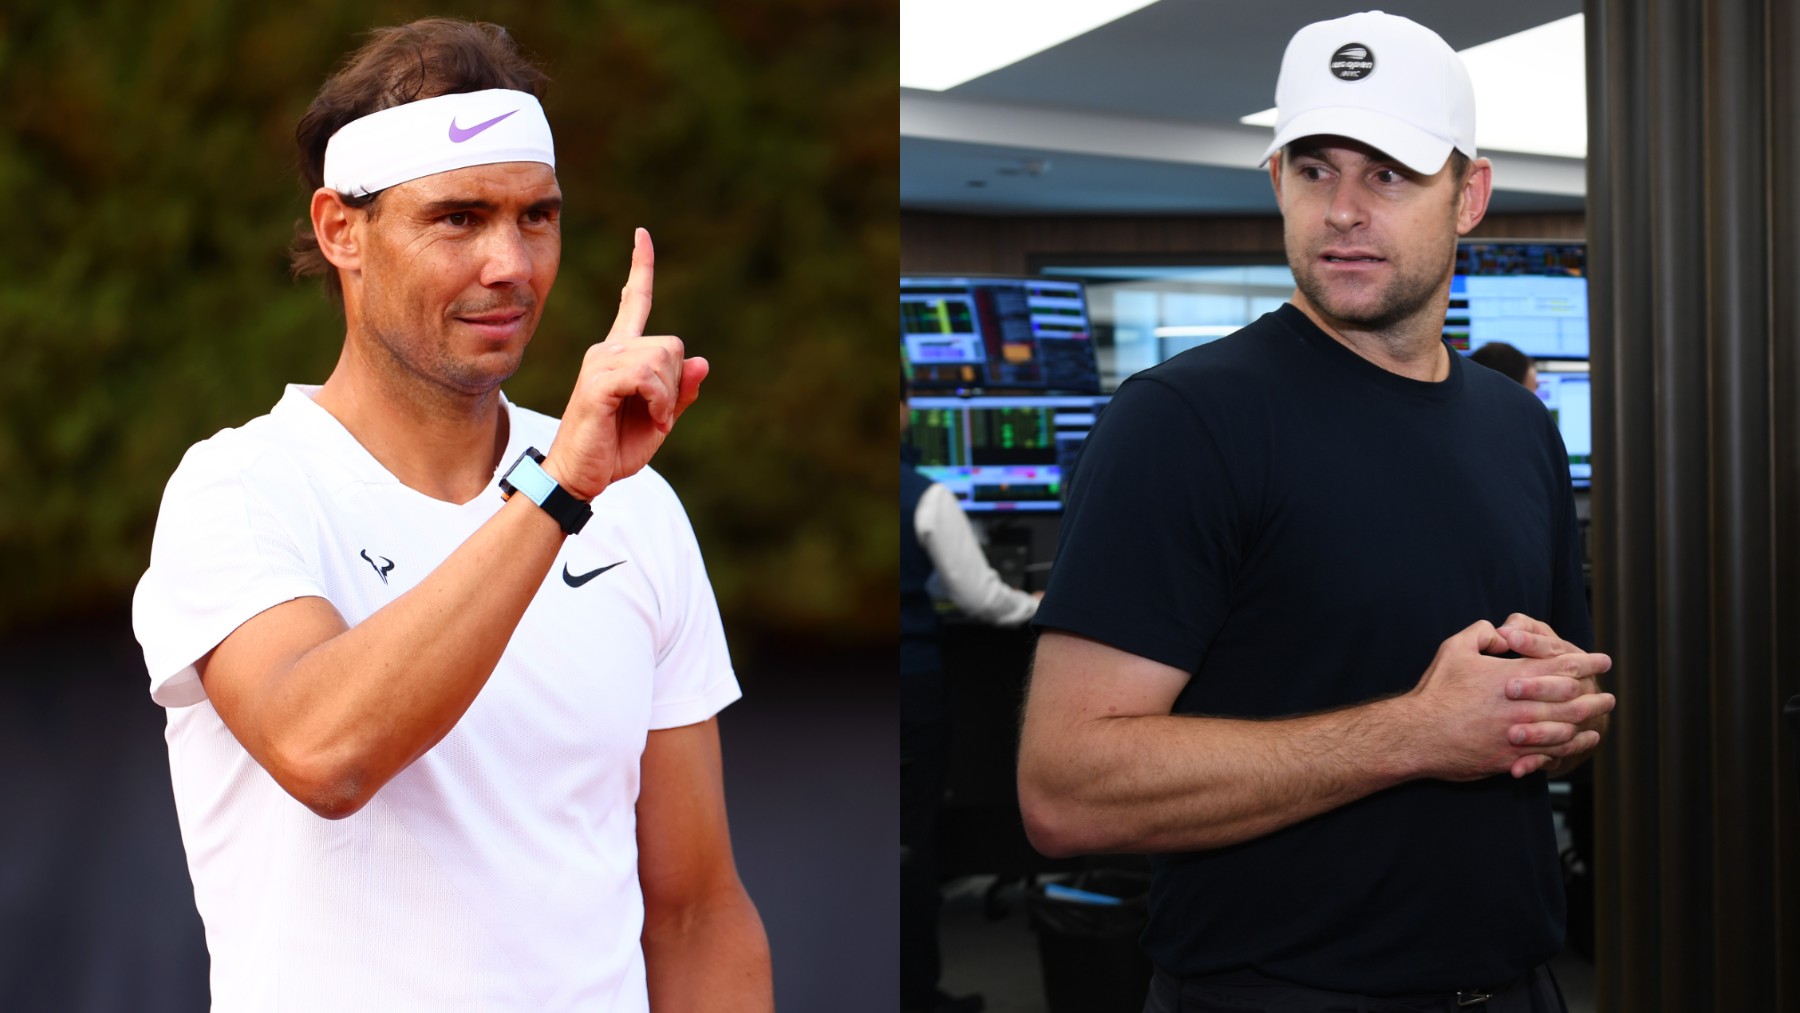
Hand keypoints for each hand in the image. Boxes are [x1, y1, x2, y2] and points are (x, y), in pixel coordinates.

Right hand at [545, 229, 707, 500]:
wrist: (579, 477)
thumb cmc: (613, 449)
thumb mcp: (658, 420)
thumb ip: (679, 392)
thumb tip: (702, 362)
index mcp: (621, 354)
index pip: (633, 302)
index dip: (641, 269)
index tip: (642, 235)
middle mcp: (607, 349)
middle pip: (671, 345)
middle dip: (675, 385)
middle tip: (658, 415)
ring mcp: (600, 362)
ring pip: (662, 361)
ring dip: (668, 399)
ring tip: (651, 420)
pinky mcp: (598, 381)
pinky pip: (647, 377)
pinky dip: (660, 403)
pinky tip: (653, 420)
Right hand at [1403, 620, 1614, 782]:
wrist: (1419, 734)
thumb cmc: (1436, 691)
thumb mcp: (1455, 648)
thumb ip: (1483, 633)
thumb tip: (1503, 632)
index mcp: (1516, 677)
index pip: (1563, 666)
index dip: (1587, 662)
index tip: (1602, 660)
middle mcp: (1526, 706)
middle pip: (1573, 700)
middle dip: (1594, 696)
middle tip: (1608, 696)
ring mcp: (1522, 734)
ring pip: (1568, 729)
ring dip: (1589, 722)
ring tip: (1599, 719)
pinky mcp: (1514, 757)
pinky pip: (1552, 753)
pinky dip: (1572, 747)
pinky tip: (1580, 742)